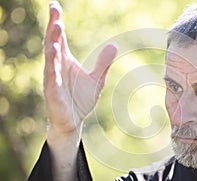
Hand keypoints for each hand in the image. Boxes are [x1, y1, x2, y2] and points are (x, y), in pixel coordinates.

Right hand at [44, 2, 117, 135]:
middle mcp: (56, 67)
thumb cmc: (81, 98)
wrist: (74, 121)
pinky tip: (53, 53)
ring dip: (52, 42)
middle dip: (53, 26)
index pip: (60, 38)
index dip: (57, 22)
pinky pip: (51, 78)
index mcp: (64, 61)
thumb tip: (114, 44)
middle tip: (54, 9)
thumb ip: (103, 62)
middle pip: (53, 43)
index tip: (55, 6)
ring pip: (50, 58)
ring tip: (56, 27)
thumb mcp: (97, 79)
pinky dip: (51, 66)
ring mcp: (52, 79)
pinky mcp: (52, 93)